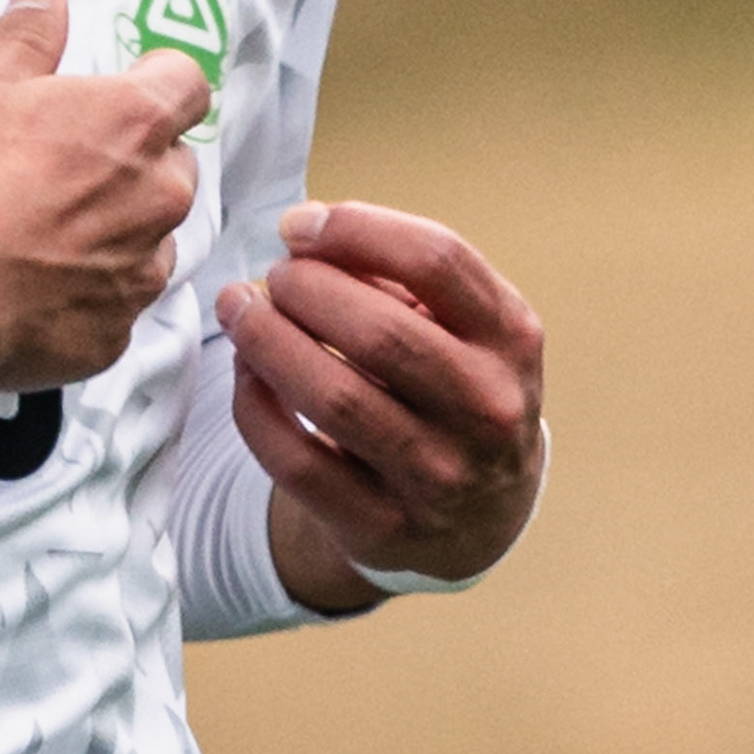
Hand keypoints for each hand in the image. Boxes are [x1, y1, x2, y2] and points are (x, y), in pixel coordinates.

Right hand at [0, 0, 208, 392]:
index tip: (119, 93)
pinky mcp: (115, 333)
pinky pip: (115, 304)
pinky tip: (35, 287)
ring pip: (149, 239)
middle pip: (171, 166)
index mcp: (135, 123)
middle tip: (62, 169)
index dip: (154, 83)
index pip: (187, 84)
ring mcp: (140, 270)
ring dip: (114, 231)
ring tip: (44, 234)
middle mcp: (158, 196)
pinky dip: (86, 295)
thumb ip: (26, 35)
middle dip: (131, 163)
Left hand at [219, 200, 545, 604]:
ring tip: (241, 310)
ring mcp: (438, 477)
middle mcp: (486, 410)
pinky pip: (297, 461)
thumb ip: (400, 275)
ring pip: (335, 399)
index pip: (438, 261)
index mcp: (512, 340)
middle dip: (306, 290)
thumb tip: (305, 232)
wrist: (480, 520)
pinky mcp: (381, 527)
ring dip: (268, 342)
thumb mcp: (463, 329)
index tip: (299, 226)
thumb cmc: (456, 392)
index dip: (356, 229)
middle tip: (272, 277)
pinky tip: (246, 373)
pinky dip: (255, 408)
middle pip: (382, 333)